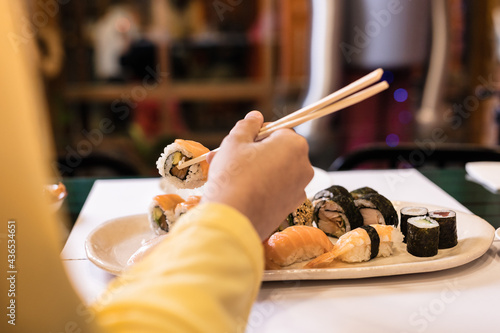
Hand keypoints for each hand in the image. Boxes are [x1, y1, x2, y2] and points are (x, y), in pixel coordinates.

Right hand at [202, 111, 313, 239]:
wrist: (233, 219)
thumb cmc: (233, 176)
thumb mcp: (234, 142)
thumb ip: (247, 125)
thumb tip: (256, 116)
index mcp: (294, 144)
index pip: (277, 130)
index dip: (256, 134)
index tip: (240, 142)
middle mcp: (304, 166)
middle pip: (276, 151)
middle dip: (252, 152)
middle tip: (226, 156)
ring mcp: (299, 189)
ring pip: (274, 171)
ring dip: (253, 169)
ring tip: (224, 173)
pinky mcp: (290, 207)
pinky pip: (275, 189)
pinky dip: (261, 187)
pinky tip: (238, 190)